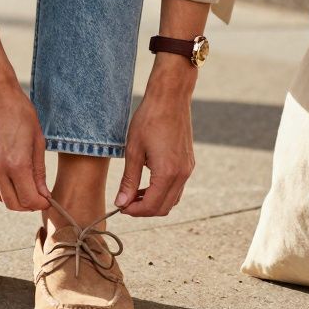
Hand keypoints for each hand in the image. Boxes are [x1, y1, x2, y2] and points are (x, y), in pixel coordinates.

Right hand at [0, 0, 49, 212]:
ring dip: (12, 196)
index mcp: (16, 164)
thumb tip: (43, 194)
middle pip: (12, 204)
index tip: (46, 199)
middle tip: (37, 196)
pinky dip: (0, 185)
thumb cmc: (19, 112)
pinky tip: (9, 173)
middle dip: (27, 204)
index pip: (29, 200)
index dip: (40, 203)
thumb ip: (39, 171)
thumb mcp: (37, 140)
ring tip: (24, 184)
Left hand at [116, 55, 196, 216]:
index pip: (152, 206)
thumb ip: (129, 180)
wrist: (170, 97)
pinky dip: (163, 191)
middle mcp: (182, 174)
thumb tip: (121, 203)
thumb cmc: (149, 119)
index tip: (120, 206)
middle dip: (144, 209)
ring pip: (172, 199)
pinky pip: (177, 187)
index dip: (134, 211)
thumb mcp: (133, 151)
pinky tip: (147, 182)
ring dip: (154, 201)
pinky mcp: (189, 162)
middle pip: (164, 207)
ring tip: (134, 192)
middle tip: (125, 202)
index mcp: (167, 172)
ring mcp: (188, 168)